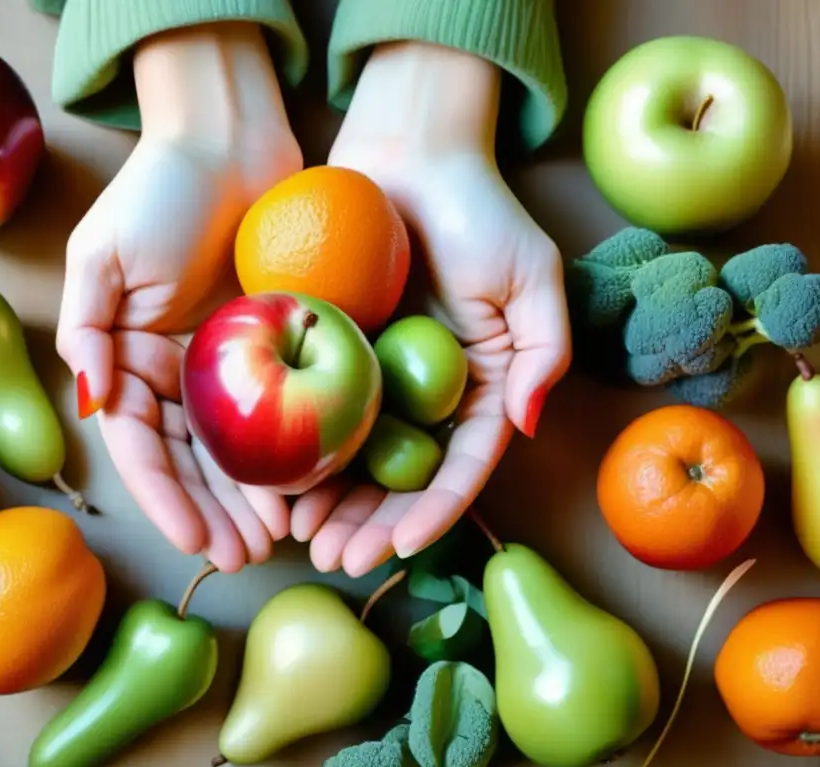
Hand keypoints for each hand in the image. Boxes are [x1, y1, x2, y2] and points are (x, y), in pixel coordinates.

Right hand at [55, 23, 302, 572]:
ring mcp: (225, 361)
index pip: (144, 448)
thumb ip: (86, 328)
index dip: (165, 500)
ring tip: (276, 540)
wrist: (230, 140)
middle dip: (213, 514)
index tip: (194, 544)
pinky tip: (306, 488)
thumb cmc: (160, 190)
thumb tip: (93, 404)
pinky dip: (288, 450)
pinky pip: (280, 409)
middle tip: (245, 558)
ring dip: (251, 498)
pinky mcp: (274, 343)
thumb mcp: (103, 254)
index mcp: (128, 358)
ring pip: (237, 447)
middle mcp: (175, 370)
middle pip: (192, 461)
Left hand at [293, 42, 570, 575]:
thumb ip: (545, 351)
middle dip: (373, 526)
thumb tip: (528, 427)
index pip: (460, 466)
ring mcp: (376, 378)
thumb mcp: (532, 275)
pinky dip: (297, 452)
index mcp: (479, 388)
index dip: (435, 511)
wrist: (407, 153)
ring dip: (332, 507)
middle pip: (401, 478)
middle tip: (337, 560)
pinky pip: (313, 411)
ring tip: (304, 543)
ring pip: (354, 460)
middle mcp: (426, 395)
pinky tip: (274, 487)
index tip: (402, 547)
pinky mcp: (330, 352)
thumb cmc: (477, 208)